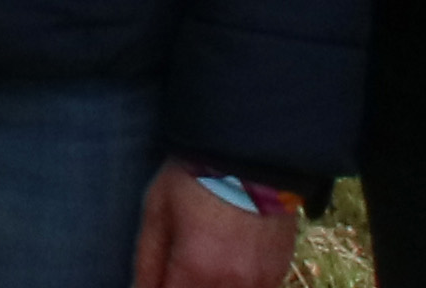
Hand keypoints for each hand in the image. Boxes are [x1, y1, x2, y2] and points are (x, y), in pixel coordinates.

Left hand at [136, 163, 303, 287]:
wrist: (250, 152)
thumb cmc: (195, 177)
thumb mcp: (158, 210)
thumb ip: (148, 260)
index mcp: (195, 269)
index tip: (159, 278)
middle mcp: (230, 283)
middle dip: (184, 284)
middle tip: (181, 266)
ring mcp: (259, 281)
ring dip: (211, 285)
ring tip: (204, 260)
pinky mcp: (278, 271)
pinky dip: (237, 284)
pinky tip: (226, 265)